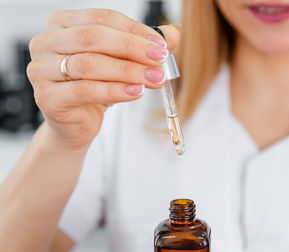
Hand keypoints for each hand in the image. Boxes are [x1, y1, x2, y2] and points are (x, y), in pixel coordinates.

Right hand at [27, 8, 179, 149]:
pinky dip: (114, 91)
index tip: (160, 45)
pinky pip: (84, 91)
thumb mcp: (121, 62)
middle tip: (159, 59)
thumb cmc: (96, 85)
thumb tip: (173, 34)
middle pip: (93, 38)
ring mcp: (41, 70)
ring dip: (128, 71)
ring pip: (89, 64)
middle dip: (132, 48)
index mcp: (63, 24)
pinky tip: (135, 92)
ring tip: (155, 79)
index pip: (102, 18)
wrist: (77, 122)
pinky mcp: (47, 98)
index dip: (134, 30)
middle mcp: (46, 42)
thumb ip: (144, 46)